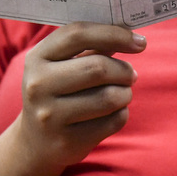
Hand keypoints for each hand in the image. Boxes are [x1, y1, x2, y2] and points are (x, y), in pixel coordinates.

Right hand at [16, 21, 145, 172]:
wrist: (35, 142)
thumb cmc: (58, 93)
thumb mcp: (62, 66)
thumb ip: (91, 46)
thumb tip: (129, 32)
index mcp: (37, 58)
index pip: (78, 34)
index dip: (114, 34)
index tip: (140, 41)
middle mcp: (39, 85)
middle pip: (99, 68)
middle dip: (124, 71)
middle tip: (131, 75)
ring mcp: (50, 116)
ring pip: (110, 97)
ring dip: (126, 94)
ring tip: (123, 94)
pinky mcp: (68, 141)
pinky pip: (113, 121)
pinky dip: (122, 114)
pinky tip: (113, 113)